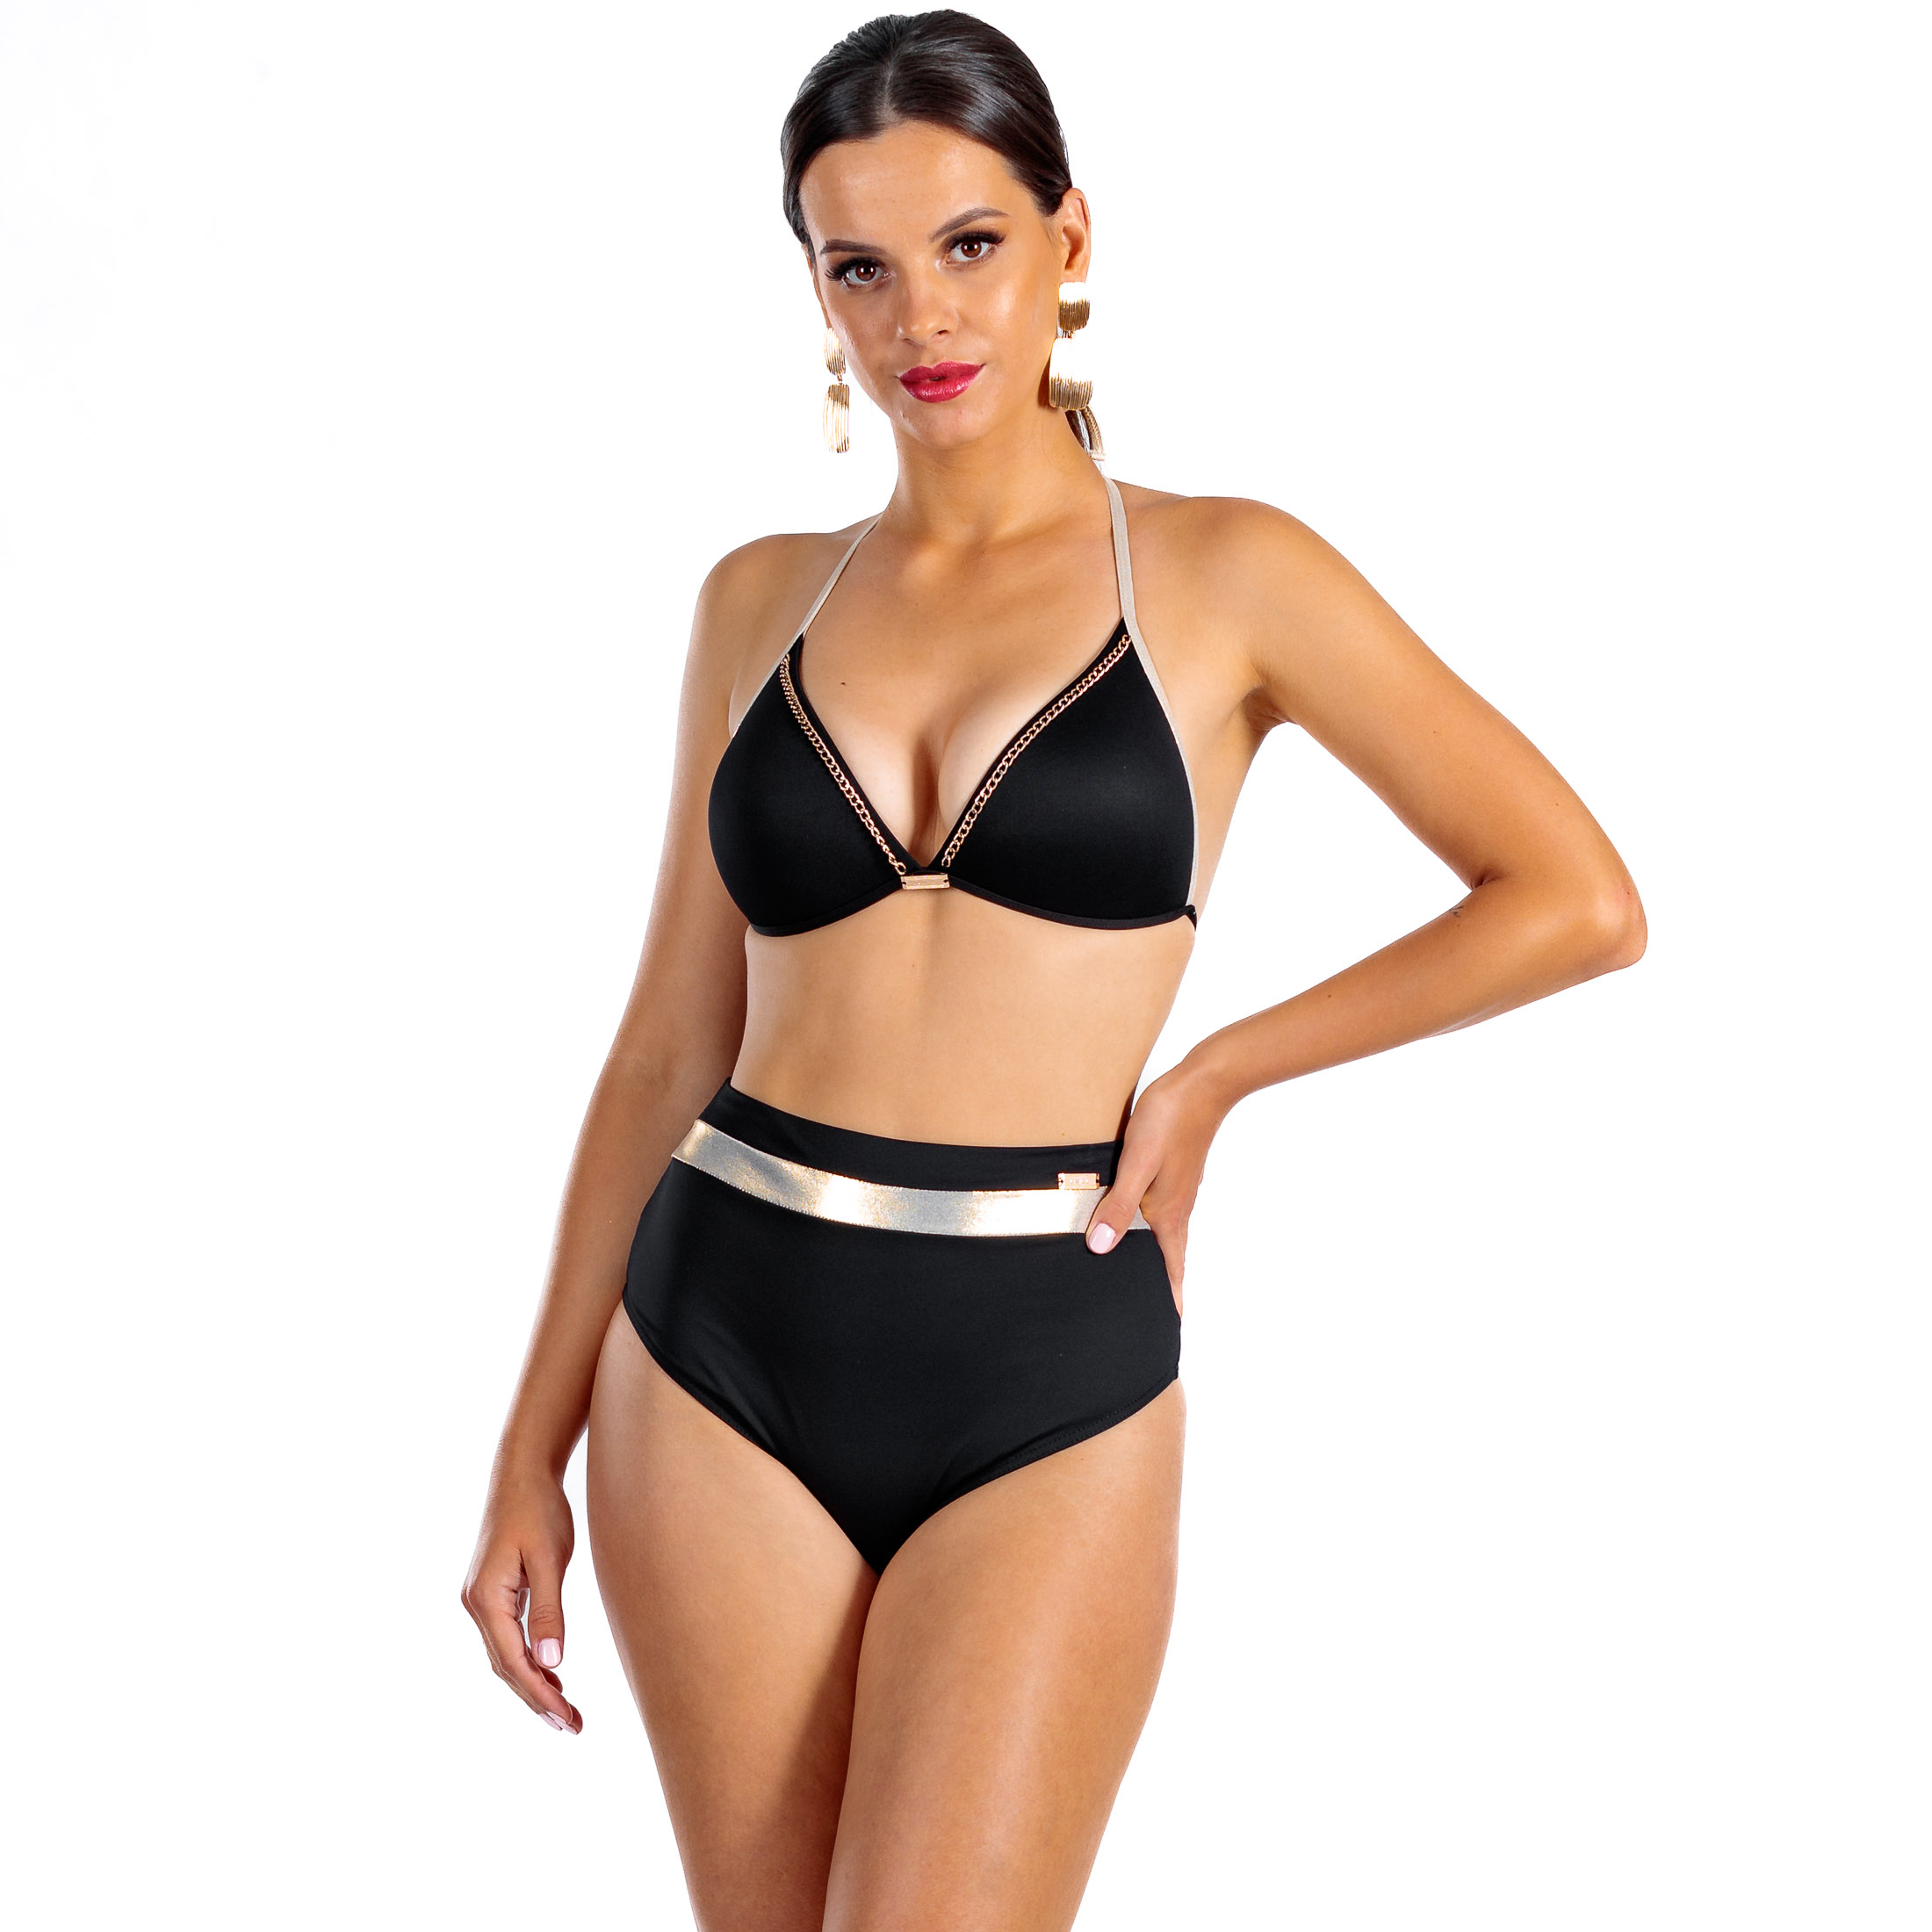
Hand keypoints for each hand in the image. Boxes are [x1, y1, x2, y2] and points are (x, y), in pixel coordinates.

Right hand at [460, 1465, 581, 1732]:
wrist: (522, 1472)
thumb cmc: (538, 1509)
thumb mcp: (549, 1559)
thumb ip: (550, 1610)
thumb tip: (552, 1663)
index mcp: (486, 1599)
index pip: (514, 1662)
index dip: (541, 1694)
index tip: (567, 1719)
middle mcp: (476, 1604)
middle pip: (506, 1666)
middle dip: (537, 1698)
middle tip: (572, 1726)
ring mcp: (481, 1599)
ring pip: (505, 1655)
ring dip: (532, 1683)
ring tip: (565, 1711)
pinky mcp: (492, 1592)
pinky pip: (508, 1637)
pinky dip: (527, 1660)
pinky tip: (550, 1673)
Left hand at [1082, 1059, 1230, 1313]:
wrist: (1205, 1082)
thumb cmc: (1170, 1119)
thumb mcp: (1138, 1163)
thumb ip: (1119, 1205)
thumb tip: (1100, 1249)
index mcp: (1169, 1213)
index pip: (1171, 1269)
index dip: (1169, 1299)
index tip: (1170, 1329)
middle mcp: (1175, 1206)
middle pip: (1168, 1257)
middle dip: (1160, 1286)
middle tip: (1150, 1313)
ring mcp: (1177, 1189)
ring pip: (1163, 1234)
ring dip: (1154, 1258)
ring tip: (1140, 1275)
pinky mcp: (1173, 1170)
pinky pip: (1159, 1210)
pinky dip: (1148, 1227)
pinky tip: (1135, 1221)